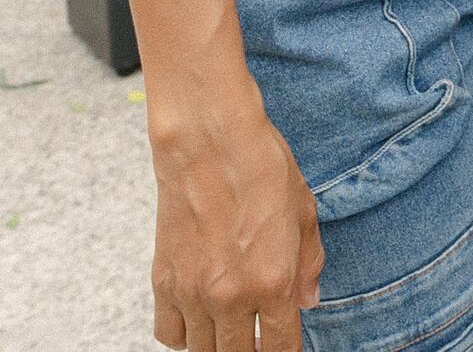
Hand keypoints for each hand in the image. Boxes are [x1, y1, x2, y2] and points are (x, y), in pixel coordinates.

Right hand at [146, 92, 322, 350]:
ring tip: (230, 327)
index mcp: (272, 283)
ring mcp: (192, 293)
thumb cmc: (263, 169)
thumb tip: (308, 301)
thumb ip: (309, 265)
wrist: (209, 142)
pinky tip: (199, 317)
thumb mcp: (305, 213)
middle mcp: (230, 296)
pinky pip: (169, 334)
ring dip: (218, 344)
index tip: (282, 345)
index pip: (278, 349)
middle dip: (250, 350)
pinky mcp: (162, 282)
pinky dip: (184, 335)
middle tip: (257, 335)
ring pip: (202, 351)